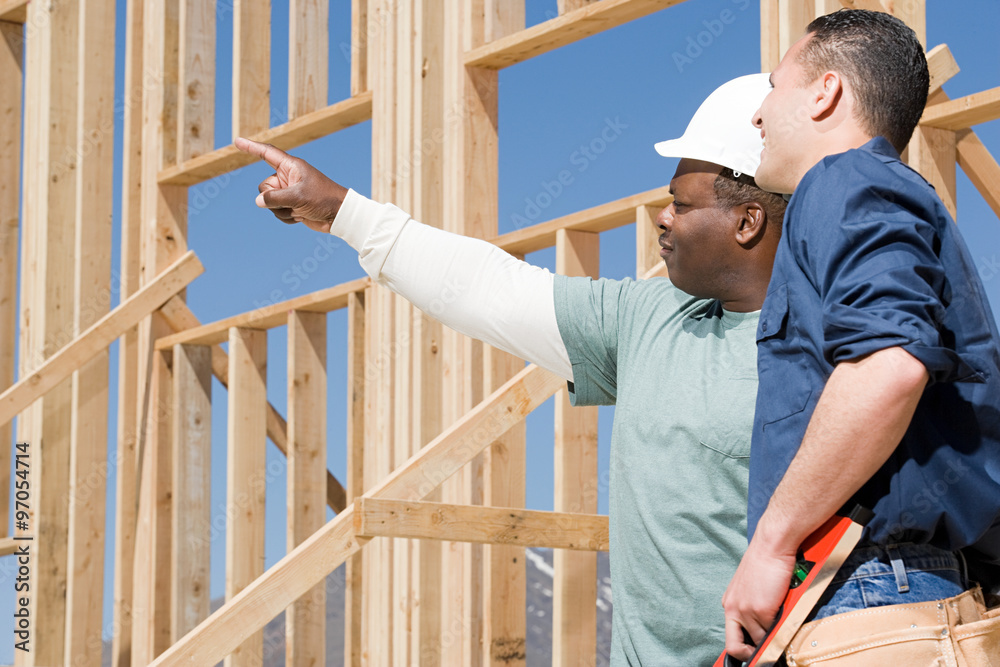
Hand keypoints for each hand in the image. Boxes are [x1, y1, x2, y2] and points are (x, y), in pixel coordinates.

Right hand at [234, 137, 348, 233]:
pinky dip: (287, 217)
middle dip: (273, 199)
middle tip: (293, 202)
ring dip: (283, 211)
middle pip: (263, 187)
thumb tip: (258, 201)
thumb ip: (274, 198)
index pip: (266, 153)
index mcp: (291, 166)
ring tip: (301, 210)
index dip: (251, 147)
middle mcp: (287, 177)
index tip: (237, 141)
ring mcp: (288, 192)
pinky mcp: (291, 205)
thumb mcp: (298, 197)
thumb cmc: (323, 199)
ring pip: (269, 203)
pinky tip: (301, 216)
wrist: (339, 216)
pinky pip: (277, 212)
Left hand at [721, 531, 797, 660]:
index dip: (741, 649)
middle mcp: (733, 608)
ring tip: (781, 628)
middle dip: (750, 654)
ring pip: (759, 640)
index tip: (752, 651)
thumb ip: (750, 606)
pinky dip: (780, 630)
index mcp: (729, 603)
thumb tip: (761, 626)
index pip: (730, 637)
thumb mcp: (750, 587)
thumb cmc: (764, 561)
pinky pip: (772, 631)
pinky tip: (785, 619)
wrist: (771, 546)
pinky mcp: (761, 610)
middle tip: (765, 652)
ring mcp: (745, 611)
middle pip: (736, 646)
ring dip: (771, 638)